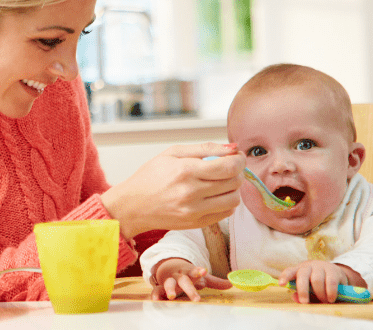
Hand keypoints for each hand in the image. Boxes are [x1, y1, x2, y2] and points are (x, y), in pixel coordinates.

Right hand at [101, 142, 244, 238]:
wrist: (133, 206)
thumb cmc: (151, 176)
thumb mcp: (173, 153)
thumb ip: (205, 148)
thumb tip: (233, 148)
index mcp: (186, 171)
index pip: (228, 167)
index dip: (239, 160)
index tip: (237, 156)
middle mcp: (191, 193)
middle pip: (234, 182)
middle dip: (238, 172)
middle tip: (230, 167)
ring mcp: (194, 211)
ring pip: (234, 200)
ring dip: (234, 188)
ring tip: (222, 182)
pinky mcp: (196, 224)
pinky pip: (225, 213)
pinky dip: (226, 202)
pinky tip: (215, 195)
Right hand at [150, 258, 231, 301]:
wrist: (170, 268)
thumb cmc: (188, 276)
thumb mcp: (201, 277)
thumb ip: (215, 282)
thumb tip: (231, 284)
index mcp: (190, 273)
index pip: (195, 271)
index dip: (199, 271)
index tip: (204, 271)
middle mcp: (180, 276)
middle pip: (184, 281)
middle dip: (190, 289)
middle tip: (196, 298)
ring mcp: (170, 281)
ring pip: (169, 283)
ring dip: (169, 289)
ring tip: (171, 296)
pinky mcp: (161, 287)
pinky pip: (156, 290)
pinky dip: (155, 295)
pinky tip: (155, 300)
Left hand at [278, 261, 364, 303]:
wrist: (336, 275)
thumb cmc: (318, 284)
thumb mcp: (308, 291)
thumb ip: (301, 295)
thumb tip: (294, 297)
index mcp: (299, 270)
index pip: (290, 271)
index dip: (285, 277)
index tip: (281, 284)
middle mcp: (308, 266)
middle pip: (302, 275)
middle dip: (302, 290)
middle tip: (305, 302)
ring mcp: (321, 267)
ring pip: (316, 279)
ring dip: (319, 293)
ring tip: (324, 301)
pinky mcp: (333, 270)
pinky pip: (330, 282)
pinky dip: (330, 292)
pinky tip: (331, 299)